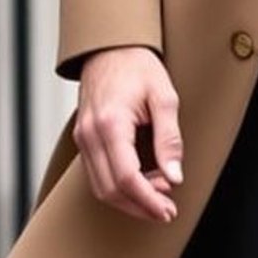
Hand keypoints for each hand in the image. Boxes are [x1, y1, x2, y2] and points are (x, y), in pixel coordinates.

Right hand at [76, 47, 183, 222]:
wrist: (111, 47)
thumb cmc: (138, 66)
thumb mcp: (165, 98)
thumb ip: (170, 139)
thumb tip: (175, 176)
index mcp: (110, 123)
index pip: (126, 178)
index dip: (148, 201)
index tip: (168, 210)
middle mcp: (90, 134)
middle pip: (110, 190)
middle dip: (140, 206)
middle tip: (167, 209)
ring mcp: (83, 138)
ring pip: (100, 187)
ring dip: (130, 200)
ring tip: (158, 195)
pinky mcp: (84, 139)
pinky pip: (97, 174)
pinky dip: (119, 186)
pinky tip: (143, 181)